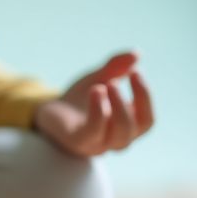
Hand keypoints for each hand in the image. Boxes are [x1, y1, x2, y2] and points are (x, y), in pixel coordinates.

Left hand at [33, 50, 153, 156]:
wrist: (49, 112)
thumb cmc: (80, 99)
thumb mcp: (99, 79)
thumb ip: (116, 67)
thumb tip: (136, 53)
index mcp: (128, 126)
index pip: (147, 118)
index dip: (145, 96)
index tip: (136, 72)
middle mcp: (118, 139)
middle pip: (139, 126)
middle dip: (135, 101)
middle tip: (118, 79)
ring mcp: (99, 144)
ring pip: (120, 135)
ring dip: (118, 108)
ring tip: (104, 85)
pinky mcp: (78, 141)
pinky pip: (94, 131)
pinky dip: (98, 111)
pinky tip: (95, 91)